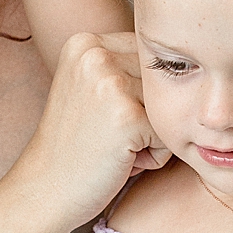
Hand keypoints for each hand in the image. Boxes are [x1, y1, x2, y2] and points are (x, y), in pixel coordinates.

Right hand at [25, 30, 169, 224]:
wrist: (45, 189)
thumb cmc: (76, 146)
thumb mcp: (90, 88)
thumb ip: (124, 66)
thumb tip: (187, 57)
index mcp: (86, 42)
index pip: (149, 59)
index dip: (138, 96)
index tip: (103, 116)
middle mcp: (96, 54)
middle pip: (163, 81)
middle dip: (147, 115)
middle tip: (108, 135)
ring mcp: (111, 84)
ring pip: (169, 107)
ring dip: (152, 136)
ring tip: (115, 147)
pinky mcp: (128, 116)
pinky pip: (170, 135)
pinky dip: (153, 156)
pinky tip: (120, 160)